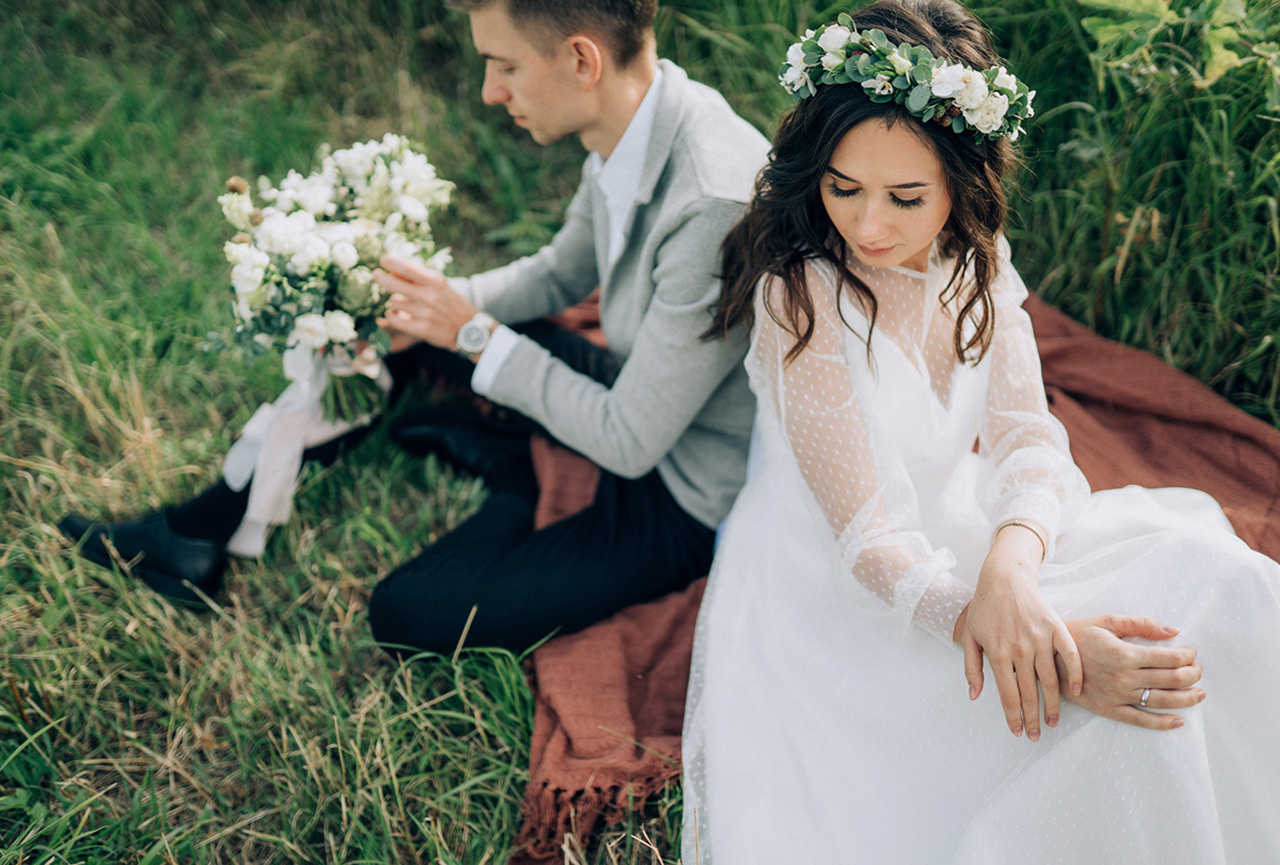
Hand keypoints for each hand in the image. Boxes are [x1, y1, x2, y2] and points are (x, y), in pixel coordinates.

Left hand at [374, 254, 476, 354]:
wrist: (470, 330)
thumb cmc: (452, 305)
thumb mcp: (440, 286)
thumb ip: (419, 278)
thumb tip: (393, 270)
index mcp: (436, 282)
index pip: (408, 268)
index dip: (392, 262)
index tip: (382, 259)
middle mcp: (430, 296)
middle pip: (395, 285)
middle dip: (382, 278)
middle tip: (376, 275)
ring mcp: (426, 314)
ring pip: (393, 302)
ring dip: (393, 301)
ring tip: (401, 302)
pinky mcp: (422, 329)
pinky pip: (394, 319)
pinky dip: (391, 315)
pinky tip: (394, 314)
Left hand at [953, 524, 1082, 741]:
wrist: (1004, 578)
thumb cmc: (984, 608)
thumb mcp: (970, 637)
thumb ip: (972, 668)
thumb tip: (975, 697)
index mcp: (998, 653)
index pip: (1007, 694)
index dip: (1013, 716)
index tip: (1017, 732)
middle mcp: (1020, 649)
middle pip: (1030, 693)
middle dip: (1032, 718)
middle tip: (1035, 736)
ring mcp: (1040, 638)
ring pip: (1050, 680)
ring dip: (1053, 704)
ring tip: (1052, 722)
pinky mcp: (1056, 627)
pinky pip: (1070, 656)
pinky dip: (1074, 675)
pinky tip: (1075, 692)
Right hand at [1055, 615, 1202, 729]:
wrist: (1047, 658)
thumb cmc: (1077, 635)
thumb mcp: (1107, 622)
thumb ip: (1141, 625)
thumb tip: (1173, 630)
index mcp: (1124, 653)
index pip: (1169, 658)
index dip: (1187, 656)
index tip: (1191, 653)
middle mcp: (1124, 677)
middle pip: (1172, 680)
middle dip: (1192, 675)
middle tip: (1197, 670)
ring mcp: (1117, 696)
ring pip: (1162, 701)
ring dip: (1187, 698)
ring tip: (1199, 693)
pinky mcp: (1108, 709)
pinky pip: (1141, 720)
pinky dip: (1163, 722)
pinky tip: (1179, 720)